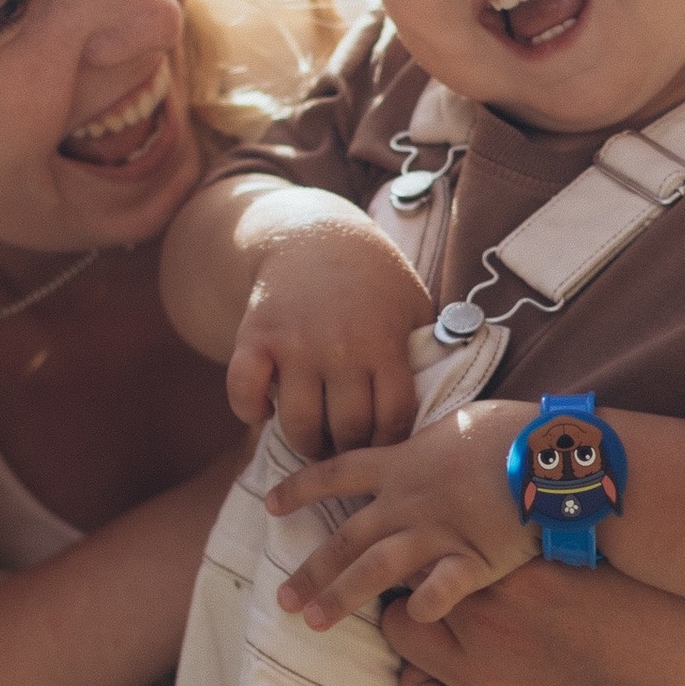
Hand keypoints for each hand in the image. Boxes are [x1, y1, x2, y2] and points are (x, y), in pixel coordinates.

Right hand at [229, 208, 429, 454]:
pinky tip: (264, 413)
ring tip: (313, 441)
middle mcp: (340, 347)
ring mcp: (295, 343)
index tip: (381, 445)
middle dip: (348, 449)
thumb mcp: (413, 306)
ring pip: (299, 423)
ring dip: (306, 443)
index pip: (393, 419)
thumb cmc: (372, 279)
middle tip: (345, 448)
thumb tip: (441, 401)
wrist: (314, 236)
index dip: (388, 442)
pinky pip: (244, 391)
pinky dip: (249, 412)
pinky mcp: (255, 336)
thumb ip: (426, 352)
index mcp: (384, 342)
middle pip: (348, 429)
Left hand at [271, 401, 537, 628]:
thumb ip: (431, 445)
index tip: (269, 503)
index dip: (300, 487)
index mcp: (404, 462)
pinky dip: (423, 606)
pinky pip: (440, 589)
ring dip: (340, 596)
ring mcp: (439, 531)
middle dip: (310, 570)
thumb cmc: (514, 429)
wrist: (554, 449)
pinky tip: (411, 621)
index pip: (337, 472)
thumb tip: (419, 448)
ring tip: (313, 623)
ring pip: (375, 568)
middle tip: (282, 599)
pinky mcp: (474, 558)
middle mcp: (410, 500)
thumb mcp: (459, 423)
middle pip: (347, 536)